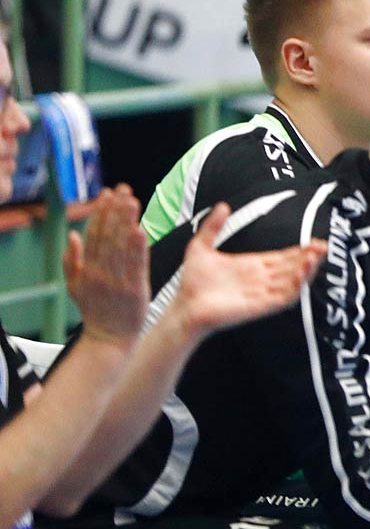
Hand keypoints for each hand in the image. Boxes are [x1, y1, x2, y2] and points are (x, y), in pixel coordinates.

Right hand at [64, 187, 149, 345]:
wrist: (108, 339)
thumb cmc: (95, 310)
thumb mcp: (74, 287)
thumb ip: (71, 261)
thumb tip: (72, 235)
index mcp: (87, 269)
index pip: (93, 235)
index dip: (100, 213)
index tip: (107, 194)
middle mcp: (101, 272)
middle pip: (108, 236)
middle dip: (115, 210)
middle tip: (122, 189)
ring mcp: (118, 280)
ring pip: (121, 246)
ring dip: (127, 221)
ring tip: (132, 200)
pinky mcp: (135, 288)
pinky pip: (136, 264)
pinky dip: (137, 247)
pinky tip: (139, 229)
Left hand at [173, 204, 326, 337]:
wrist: (183, 306)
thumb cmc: (193, 282)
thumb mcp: (201, 247)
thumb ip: (212, 226)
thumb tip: (223, 205)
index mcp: (254, 266)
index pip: (284, 256)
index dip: (301, 250)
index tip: (315, 241)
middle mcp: (262, 280)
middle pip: (293, 267)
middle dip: (310, 257)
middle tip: (323, 246)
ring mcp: (262, 293)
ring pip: (293, 281)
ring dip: (306, 270)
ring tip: (317, 256)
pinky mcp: (259, 306)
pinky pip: (283, 297)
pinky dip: (295, 287)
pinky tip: (302, 274)